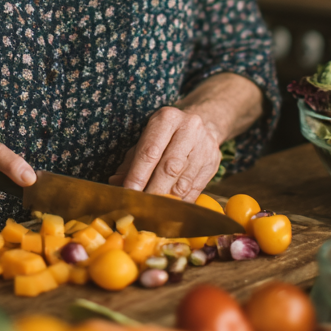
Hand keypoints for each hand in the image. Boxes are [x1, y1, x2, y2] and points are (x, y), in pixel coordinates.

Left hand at [107, 105, 221, 200]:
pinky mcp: (213, 162)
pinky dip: (181, 202)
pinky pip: (196, 189)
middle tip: (140, 207)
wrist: (203, 123)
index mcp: (167, 119)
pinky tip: (170, 209)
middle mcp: (188, 129)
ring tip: (153, 211)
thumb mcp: (147, 138)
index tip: (129, 193)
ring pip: (183, 181)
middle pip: (169, 168)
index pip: (150, 152)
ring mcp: (204, 146)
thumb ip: (131, 160)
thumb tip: (116, 182)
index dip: (138, 175)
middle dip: (152, 191)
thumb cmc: (167, 134)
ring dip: (167, 200)